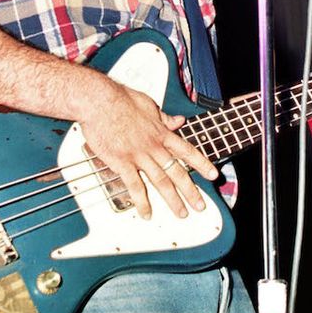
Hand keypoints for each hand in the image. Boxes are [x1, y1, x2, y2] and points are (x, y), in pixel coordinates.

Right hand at [77, 79, 218, 219]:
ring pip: (161, 181)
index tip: (213, 175)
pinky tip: (146, 213)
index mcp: (161, 133)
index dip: (202, 164)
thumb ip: (164, 118)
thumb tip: (178, 121)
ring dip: (172, 200)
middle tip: (200, 205)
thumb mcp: (148, 104)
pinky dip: (141, 201)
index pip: (187, 151)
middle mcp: (153, 146)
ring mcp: (139, 155)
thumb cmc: (120, 99)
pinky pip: (134, 186)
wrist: (98, 101)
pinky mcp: (122, 162)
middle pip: (177, 172)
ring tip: (181, 213)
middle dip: (191, 190)